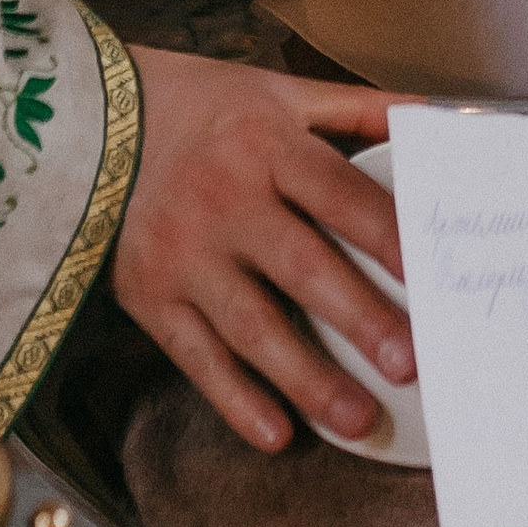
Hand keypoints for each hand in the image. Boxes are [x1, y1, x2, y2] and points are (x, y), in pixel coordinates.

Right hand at [112, 52, 412, 453]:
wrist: (88, 121)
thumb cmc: (204, 106)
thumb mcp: (280, 92)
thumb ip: (359, 109)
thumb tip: (439, 121)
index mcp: (268, 146)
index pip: (341, 196)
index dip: (387, 238)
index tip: (432, 280)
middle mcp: (226, 201)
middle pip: (303, 268)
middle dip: (359, 319)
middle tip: (409, 366)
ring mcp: (183, 254)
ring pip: (252, 326)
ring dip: (307, 378)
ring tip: (358, 419)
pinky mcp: (148, 295)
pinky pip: (196, 356)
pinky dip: (234, 399)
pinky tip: (277, 435)